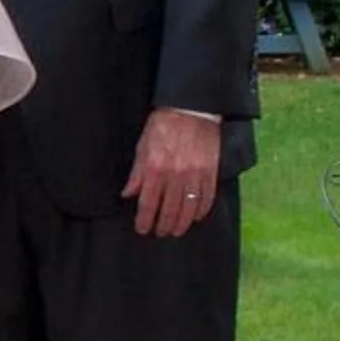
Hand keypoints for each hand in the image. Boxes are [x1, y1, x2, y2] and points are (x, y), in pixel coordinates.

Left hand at [125, 109, 222, 237]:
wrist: (191, 108)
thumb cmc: (163, 124)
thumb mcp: (143, 146)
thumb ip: (137, 173)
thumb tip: (128, 194)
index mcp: (155, 169)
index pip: (148, 204)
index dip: (145, 220)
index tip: (143, 229)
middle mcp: (175, 175)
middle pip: (169, 210)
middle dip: (163, 225)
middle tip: (160, 232)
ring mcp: (195, 174)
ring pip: (188, 209)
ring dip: (182, 223)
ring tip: (176, 230)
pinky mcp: (210, 171)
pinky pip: (207, 198)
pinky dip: (201, 211)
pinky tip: (196, 217)